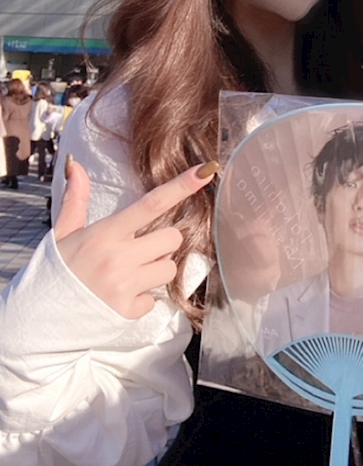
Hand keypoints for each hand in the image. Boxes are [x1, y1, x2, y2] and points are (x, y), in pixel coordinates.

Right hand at [53, 157, 219, 319]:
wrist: (35, 318)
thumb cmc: (56, 270)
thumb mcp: (63, 233)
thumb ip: (77, 199)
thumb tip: (76, 165)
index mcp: (105, 234)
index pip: (151, 204)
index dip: (181, 186)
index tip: (206, 171)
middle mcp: (118, 258)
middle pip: (172, 239)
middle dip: (163, 244)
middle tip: (138, 251)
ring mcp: (124, 286)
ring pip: (169, 269)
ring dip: (156, 271)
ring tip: (128, 275)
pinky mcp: (127, 311)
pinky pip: (155, 299)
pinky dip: (142, 299)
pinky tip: (120, 297)